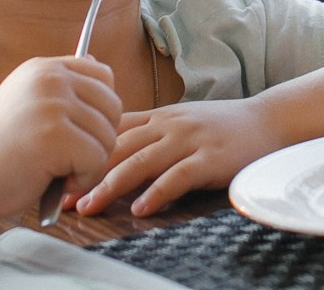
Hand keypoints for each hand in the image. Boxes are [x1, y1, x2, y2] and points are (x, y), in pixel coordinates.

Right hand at [0, 56, 121, 217]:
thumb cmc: (0, 148)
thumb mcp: (27, 101)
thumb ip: (60, 86)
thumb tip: (98, 61)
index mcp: (44, 67)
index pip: (103, 76)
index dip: (100, 110)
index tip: (77, 133)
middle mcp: (50, 78)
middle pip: (112, 106)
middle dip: (100, 139)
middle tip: (71, 159)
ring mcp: (53, 104)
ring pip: (108, 135)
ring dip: (91, 164)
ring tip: (62, 171)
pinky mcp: (56, 136)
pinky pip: (98, 159)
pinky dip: (85, 179)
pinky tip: (60, 182)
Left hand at [75, 98, 281, 217]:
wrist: (267, 120)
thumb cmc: (221, 127)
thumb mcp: (180, 122)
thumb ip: (148, 135)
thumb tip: (109, 155)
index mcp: (159, 116)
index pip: (112, 131)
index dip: (81, 152)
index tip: (56, 174)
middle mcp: (169, 124)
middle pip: (118, 147)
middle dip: (86, 172)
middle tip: (62, 197)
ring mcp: (190, 139)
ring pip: (141, 161)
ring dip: (111, 185)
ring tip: (90, 206)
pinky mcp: (210, 158)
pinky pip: (178, 177)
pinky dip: (157, 193)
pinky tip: (140, 208)